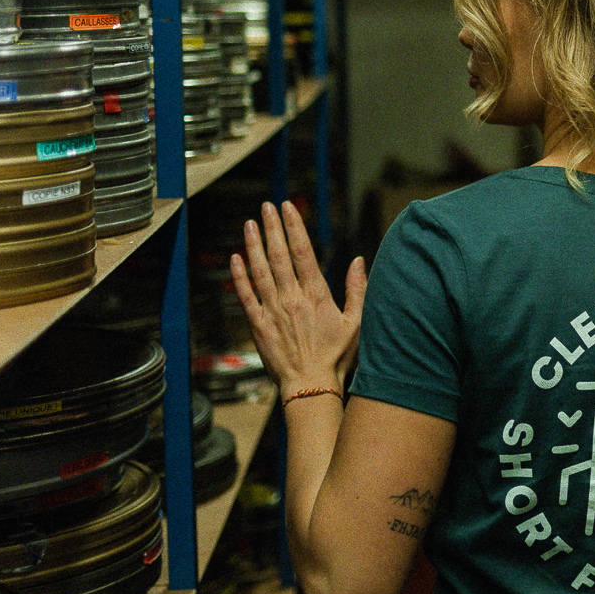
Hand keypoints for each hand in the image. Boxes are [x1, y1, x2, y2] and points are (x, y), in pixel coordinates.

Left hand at [230, 201, 366, 398]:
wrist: (310, 387)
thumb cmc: (337, 357)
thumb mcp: (356, 323)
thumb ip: (357, 289)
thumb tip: (358, 259)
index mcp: (316, 295)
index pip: (303, 252)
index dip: (294, 227)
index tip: (288, 207)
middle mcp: (291, 298)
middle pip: (279, 255)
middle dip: (272, 228)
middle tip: (267, 206)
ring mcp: (272, 311)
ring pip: (259, 270)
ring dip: (253, 245)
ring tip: (250, 223)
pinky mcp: (258, 325)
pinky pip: (245, 295)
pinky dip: (239, 275)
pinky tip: (236, 258)